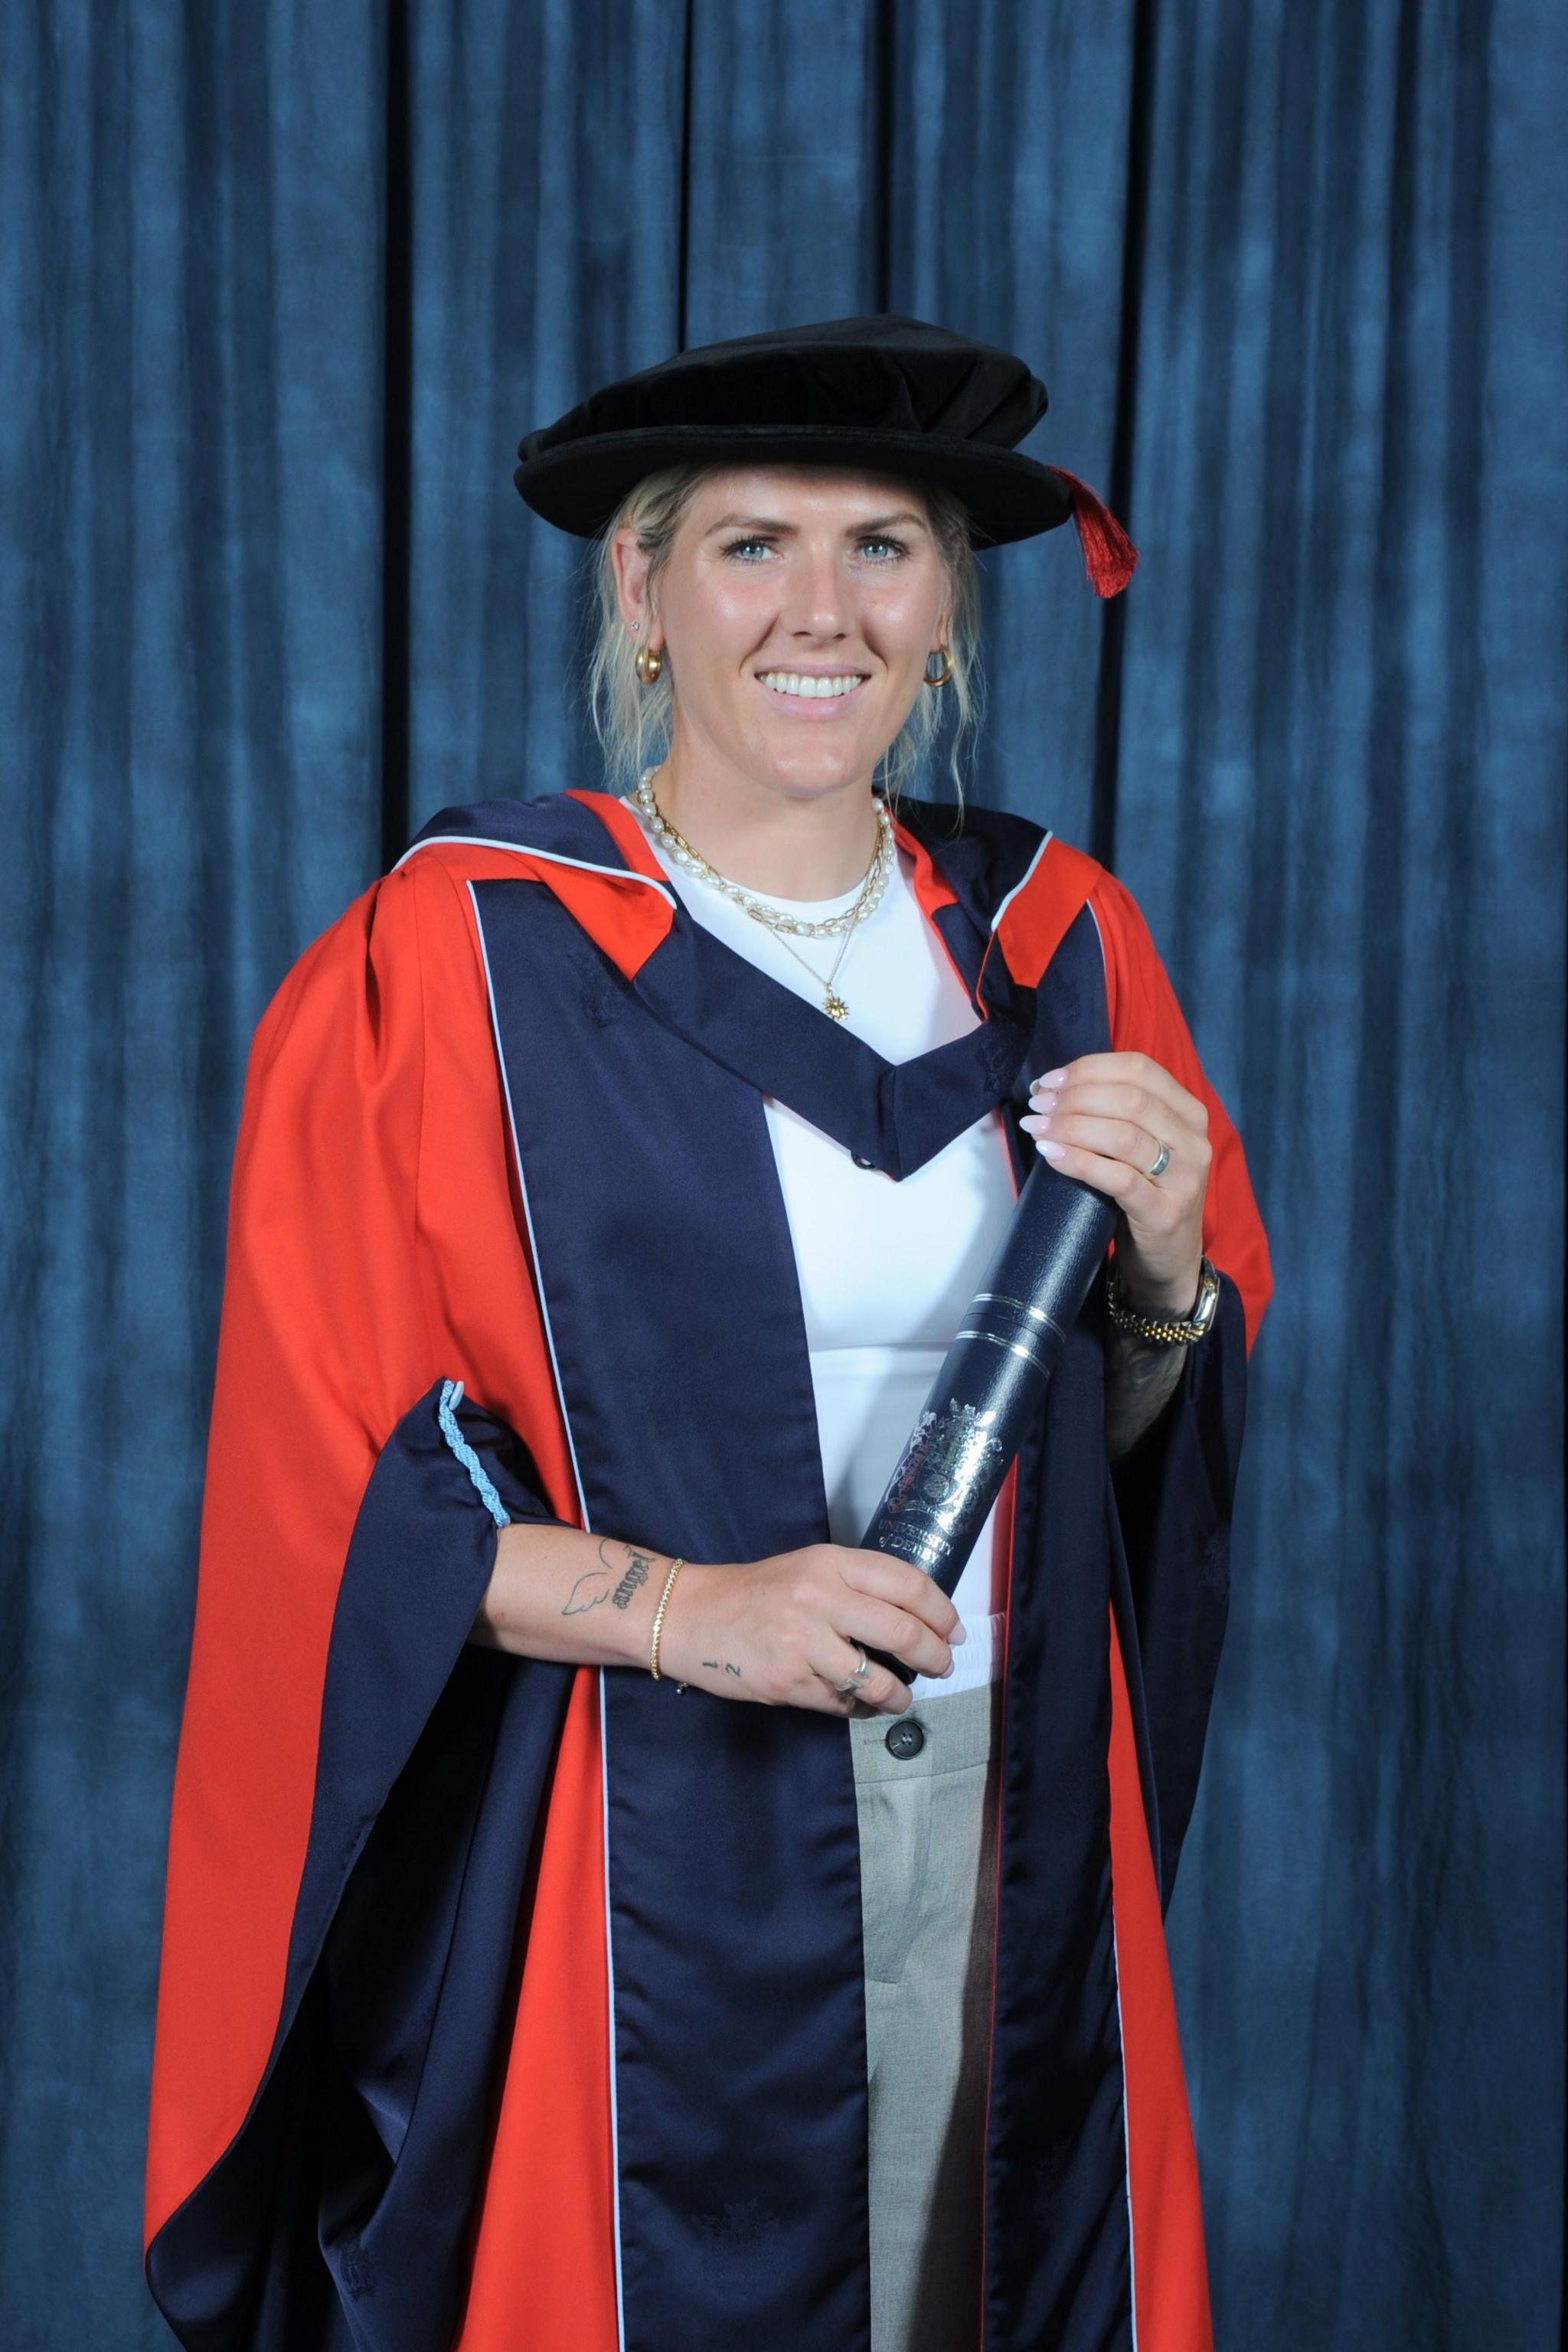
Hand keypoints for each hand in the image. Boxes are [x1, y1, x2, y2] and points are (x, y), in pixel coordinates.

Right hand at [655, 1544, 963, 1715]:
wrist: (689, 1616)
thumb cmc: (755, 1594)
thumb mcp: (807, 1569)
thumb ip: (856, 1586)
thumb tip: (917, 1617)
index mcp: (829, 1563)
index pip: (907, 1583)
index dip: (941, 1610)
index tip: (954, 1631)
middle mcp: (819, 1598)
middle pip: (903, 1631)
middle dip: (933, 1656)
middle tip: (942, 1667)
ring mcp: (803, 1643)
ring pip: (878, 1678)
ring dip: (900, 1694)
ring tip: (903, 1696)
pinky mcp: (788, 1683)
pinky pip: (843, 1704)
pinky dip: (860, 1708)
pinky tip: (861, 1703)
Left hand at [1020, 1050, 1210, 1315]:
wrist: (1167, 1260)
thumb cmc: (1143, 1193)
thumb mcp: (1139, 1145)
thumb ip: (1113, 1112)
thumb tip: (1050, 1088)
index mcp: (1188, 1112)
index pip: (1139, 1068)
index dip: (1088, 1069)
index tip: (1049, 1081)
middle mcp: (1193, 1140)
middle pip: (1130, 1099)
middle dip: (1075, 1097)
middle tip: (1037, 1106)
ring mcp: (1184, 1179)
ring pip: (1123, 1136)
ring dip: (1071, 1126)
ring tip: (1036, 1128)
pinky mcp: (1165, 1213)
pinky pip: (1117, 1179)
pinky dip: (1078, 1162)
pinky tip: (1050, 1154)